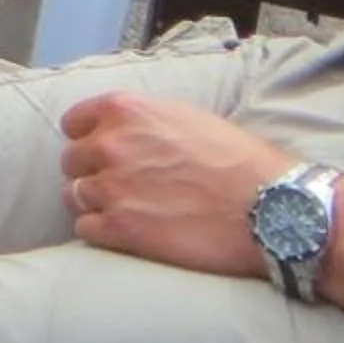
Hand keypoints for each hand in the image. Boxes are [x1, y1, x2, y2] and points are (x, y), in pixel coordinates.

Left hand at [59, 92, 289, 278]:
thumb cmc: (240, 160)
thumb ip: (144, 121)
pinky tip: (126, 233)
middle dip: (92, 173)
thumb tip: (124, 130)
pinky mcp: (121, 228)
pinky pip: (86, 228)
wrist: (271, 206)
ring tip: (124, 212)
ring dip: (95, 204)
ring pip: (74, 195)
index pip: (74, 122)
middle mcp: (109, 144)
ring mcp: (112, 187)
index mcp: (124, 110)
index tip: (101, 153)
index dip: (87, 138)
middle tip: (119, 187)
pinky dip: (100, 231)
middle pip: (72, 161)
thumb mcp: (186, 117)